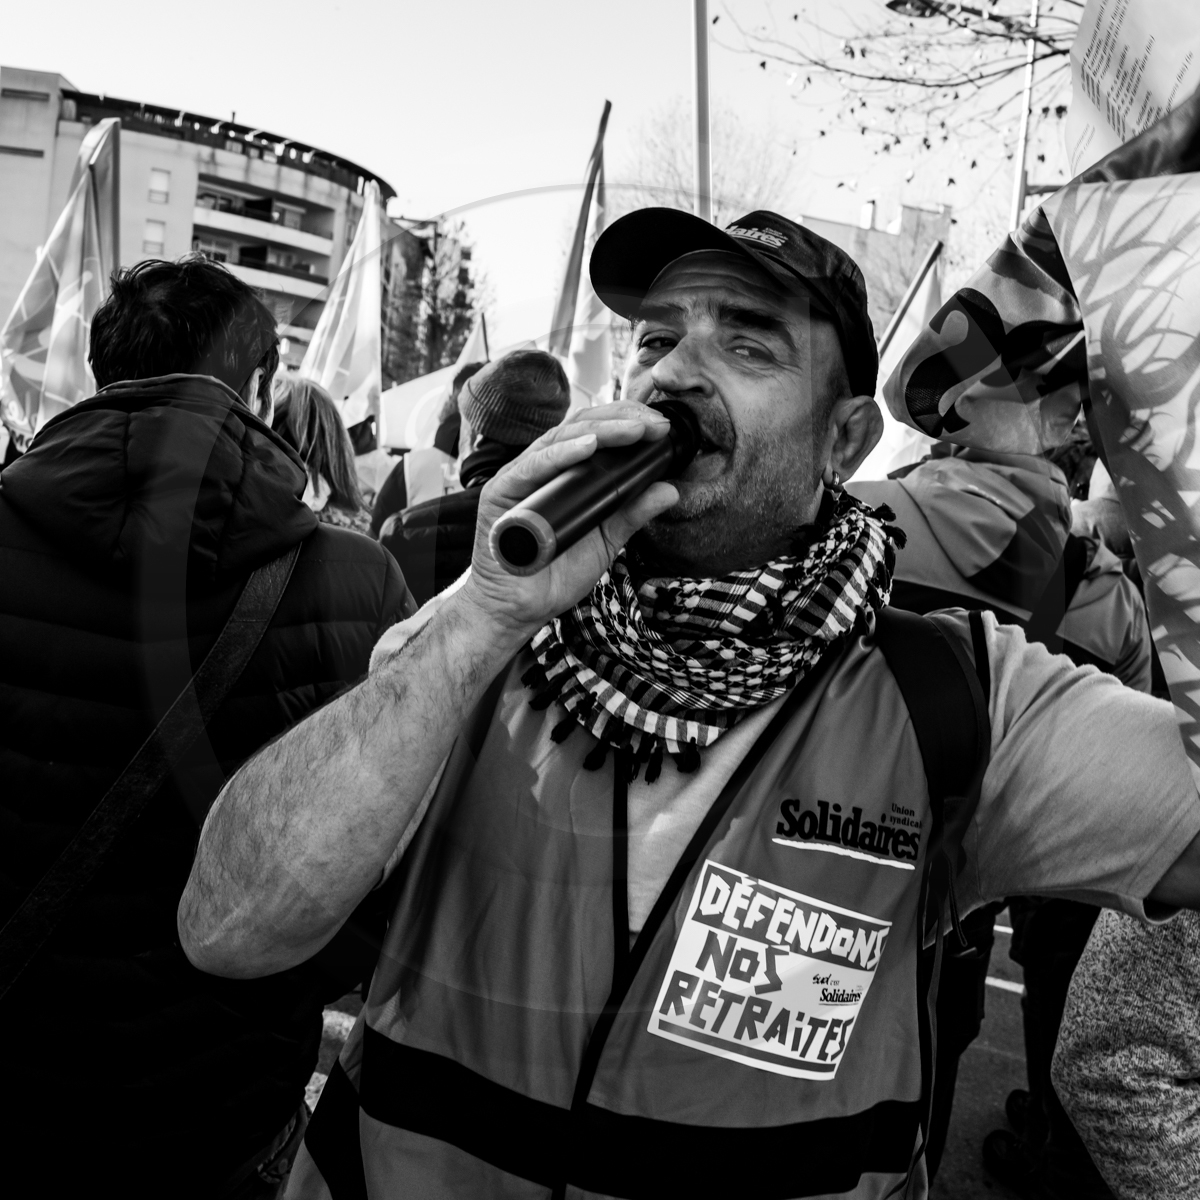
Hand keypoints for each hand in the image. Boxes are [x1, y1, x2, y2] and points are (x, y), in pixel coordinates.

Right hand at [456, 402, 678, 643]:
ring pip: (560, 439)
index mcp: (563, 473)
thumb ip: (632, 513)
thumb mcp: (605, 540)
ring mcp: (519, 477)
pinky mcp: (501, 492)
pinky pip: (532, 467)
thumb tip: (670, 489)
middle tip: (655, 424)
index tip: (662, 426)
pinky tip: (588, 447)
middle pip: (580, 427)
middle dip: (621, 420)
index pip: (595, 432)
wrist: (519, 609)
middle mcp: (540, 468)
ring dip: (600, 431)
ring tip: (634, 430)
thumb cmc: (555, 574)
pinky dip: (561, 454)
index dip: (627, 422)